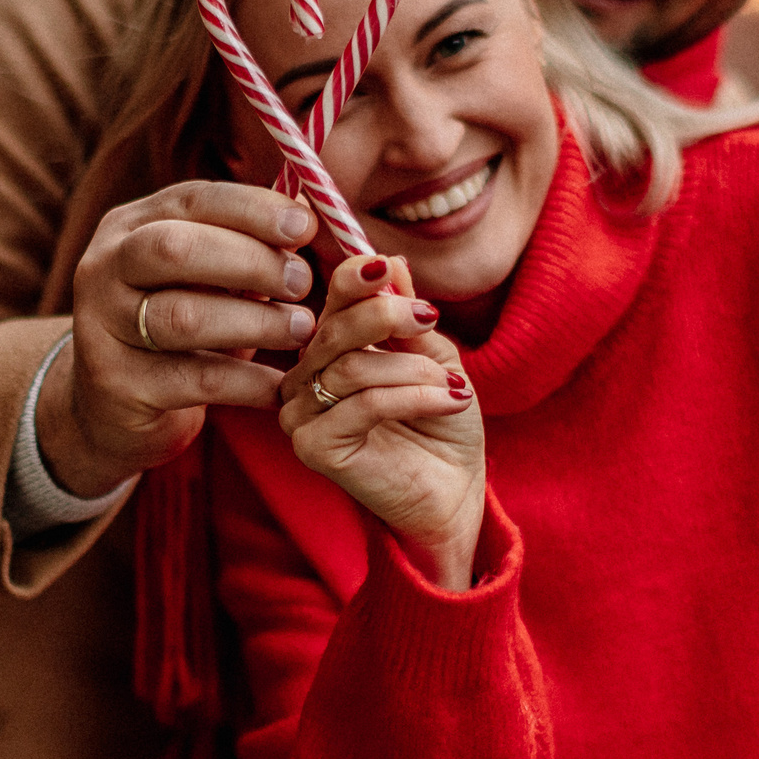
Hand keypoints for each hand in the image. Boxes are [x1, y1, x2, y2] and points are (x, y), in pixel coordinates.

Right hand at [40, 181, 319, 496]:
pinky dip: (246, 381)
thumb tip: (312, 212)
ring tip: (301, 329)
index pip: (191, 200)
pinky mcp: (116, 385)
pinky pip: (194, 380)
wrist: (110, 408)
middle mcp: (105, 268)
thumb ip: (246, 245)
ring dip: (255, 321)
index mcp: (130, 226)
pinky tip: (279, 385)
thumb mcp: (203, 277)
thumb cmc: (176, 326)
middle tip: (303, 282)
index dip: (252, 209)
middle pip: (176, 249)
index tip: (305, 228)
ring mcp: (103, 327)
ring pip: (183, 316)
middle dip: (250, 260)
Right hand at [282, 254, 482, 589]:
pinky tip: (451, 400)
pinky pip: (363, 405)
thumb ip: (408, 317)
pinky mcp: (313, 448)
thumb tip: (392, 264)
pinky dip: (415, 396)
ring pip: (353, 368)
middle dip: (387, 316)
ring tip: (455, 386)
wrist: (456, 494)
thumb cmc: (443, 426)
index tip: (386, 267)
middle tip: (429, 317)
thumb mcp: (435, 359)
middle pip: (334, 329)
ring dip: (414, 371)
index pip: (331, 302)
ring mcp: (302, 415)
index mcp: (330, 350)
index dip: (355, 279)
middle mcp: (304, 379)